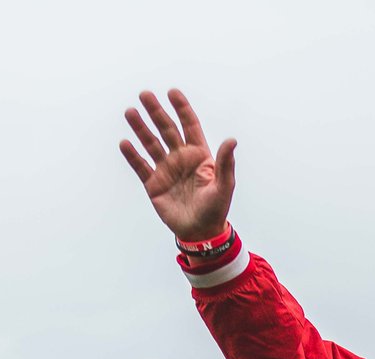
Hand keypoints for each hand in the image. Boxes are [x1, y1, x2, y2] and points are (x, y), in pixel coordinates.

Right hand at [120, 89, 235, 241]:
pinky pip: (141, 166)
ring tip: (130, 113)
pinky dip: (132, 155)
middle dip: (156, 112)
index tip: (172, 92)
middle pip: (167, 129)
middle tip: (145, 94)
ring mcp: (166, 170)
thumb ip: (226, 163)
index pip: (189, 125)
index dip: (181, 108)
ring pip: (151, 144)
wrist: (201, 233)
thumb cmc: (216, 210)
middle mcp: (180, 158)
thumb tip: (232, 140)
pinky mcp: (154, 184)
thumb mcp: (224, 186)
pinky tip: (125, 143)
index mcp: (199, 155)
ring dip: (141, 128)